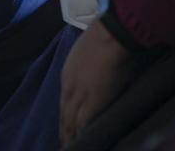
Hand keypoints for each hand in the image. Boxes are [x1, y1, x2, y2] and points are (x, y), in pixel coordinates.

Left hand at [60, 20, 131, 144]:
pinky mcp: (92, 103)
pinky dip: (81, 136)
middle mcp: (69, 90)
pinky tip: (81, 144)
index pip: (64, 104)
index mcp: (67, 76)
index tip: (65, 129)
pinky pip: (83, 126)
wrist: (110, 35)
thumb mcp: (85, 52)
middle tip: (64, 146)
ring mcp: (80, 98)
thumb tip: (94, 74)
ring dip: (70, 138)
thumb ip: (85, 67)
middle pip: (64, 117)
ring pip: (71, 124)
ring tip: (70, 148)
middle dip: (64, 133)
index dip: (65, 118)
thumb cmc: (103, 37)